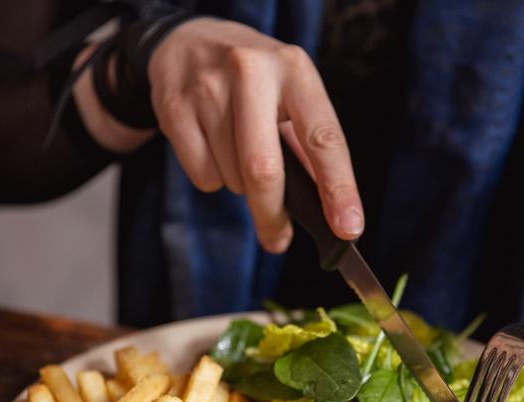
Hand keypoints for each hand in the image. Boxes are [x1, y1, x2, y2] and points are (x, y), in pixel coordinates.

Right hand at [148, 18, 363, 252]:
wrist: (186, 41)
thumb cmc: (252, 80)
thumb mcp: (290, 95)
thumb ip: (310, 149)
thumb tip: (332, 211)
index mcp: (294, 70)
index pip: (323, 140)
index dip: (338, 189)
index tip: (348, 227)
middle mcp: (252, 71)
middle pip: (264, 170)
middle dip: (272, 215)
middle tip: (277, 238)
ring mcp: (208, 87)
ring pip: (232, 178)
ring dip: (241, 187)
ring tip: (237, 153)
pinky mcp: (175, 108)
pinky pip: (203, 176)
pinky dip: (213, 178)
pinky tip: (212, 148)